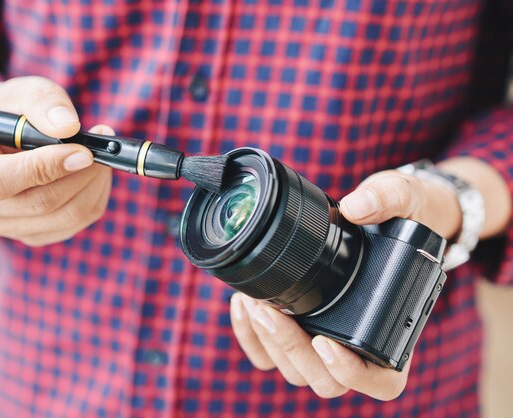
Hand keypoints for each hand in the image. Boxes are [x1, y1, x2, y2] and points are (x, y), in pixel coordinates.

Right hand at [0, 76, 111, 245]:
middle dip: (80, 176)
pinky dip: (92, 201)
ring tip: (101, 160)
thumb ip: (44, 102)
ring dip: (92, 188)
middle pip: (37, 204)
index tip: (83, 151)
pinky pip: (71, 227)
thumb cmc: (11, 111)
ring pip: (60, 219)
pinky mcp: (26, 234)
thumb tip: (67, 127)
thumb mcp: (24, 92)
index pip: (0, 180)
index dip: (46, 168)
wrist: (0, 137)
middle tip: (102, 152)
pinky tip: (94, 178)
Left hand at [229, 169, 462, 399]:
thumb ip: (387, 198)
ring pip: (294, 370)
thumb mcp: (405, 197)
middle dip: (291, 349)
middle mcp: (360, 342)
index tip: (324, 342)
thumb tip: (357, 207)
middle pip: (325, 380)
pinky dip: (250, 336)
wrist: (380, 214)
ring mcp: (325, 339)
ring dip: (268, 341)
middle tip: (269, 311)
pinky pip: (268, 353)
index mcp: (396, 327)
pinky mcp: (297, 328)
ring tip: (252, 300)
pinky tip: (242, 304)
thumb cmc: (402, 216)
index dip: (352, 373)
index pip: (382, 381)